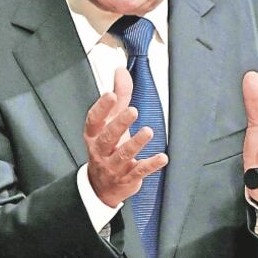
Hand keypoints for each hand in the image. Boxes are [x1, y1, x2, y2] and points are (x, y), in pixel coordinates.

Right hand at [84, 67, 167, 206]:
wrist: (101, 186)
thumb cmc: (108, 148)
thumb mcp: (110, 122)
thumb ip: (119, 96)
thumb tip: (120, 70)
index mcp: (94, 135)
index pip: (94, 120)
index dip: (102, 107)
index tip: (110, 94)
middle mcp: (101, 150)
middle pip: (107, 137)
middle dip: (119, 124)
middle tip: (132, 110)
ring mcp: (113, 166)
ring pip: (124, 155)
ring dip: (136, 143)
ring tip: (148, 131)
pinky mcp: (127, 178)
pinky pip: (139, 171)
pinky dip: (150, 165)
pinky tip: (163, 158)